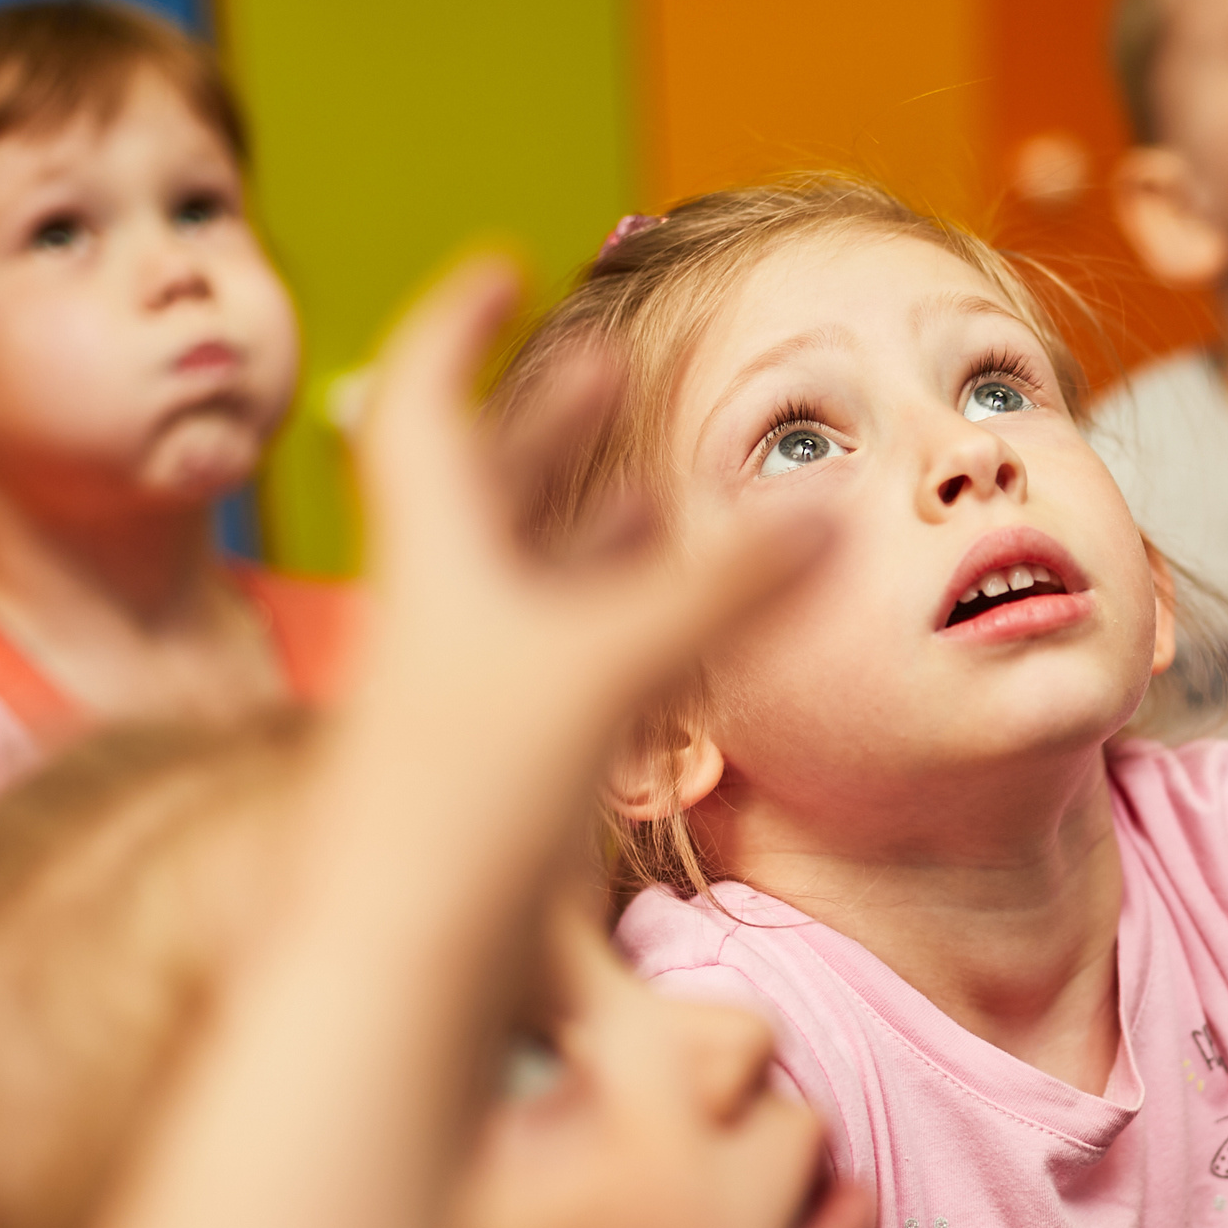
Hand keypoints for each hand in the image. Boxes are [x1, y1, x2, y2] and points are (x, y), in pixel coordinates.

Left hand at [341, 257, 833, 842]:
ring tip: (660, 478)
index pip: (424, 401)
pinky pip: (562, 656)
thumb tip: (830, 511)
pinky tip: (669, 626)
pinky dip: (616, 618)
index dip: (462, 325)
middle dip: (551, 415)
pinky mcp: (499, 763)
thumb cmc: (475, 794)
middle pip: (487, 482)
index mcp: (437, 554)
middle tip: (606, 358)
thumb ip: (722, 588)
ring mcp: (468, 690)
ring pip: (533, 574)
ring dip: (594, 519)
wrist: (398, 962)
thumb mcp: (608, 664)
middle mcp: (443, 610)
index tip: (507, 264)